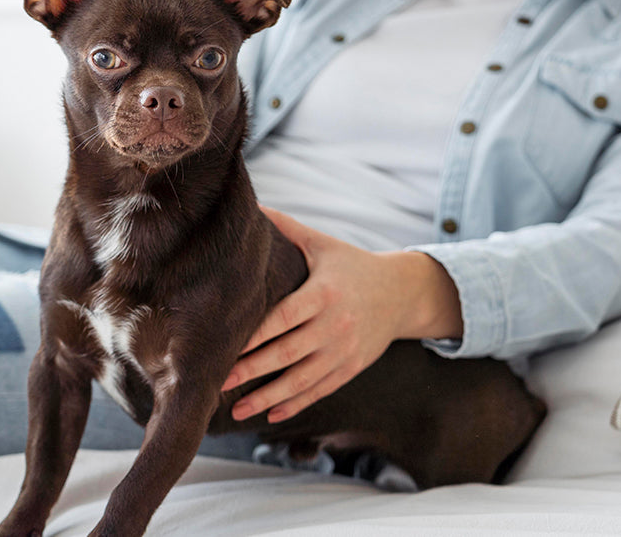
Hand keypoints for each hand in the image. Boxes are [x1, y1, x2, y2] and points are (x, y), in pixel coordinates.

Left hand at [221, 207, 462, 423]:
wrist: (403, 292)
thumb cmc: (351, 265)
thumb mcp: (322, 243)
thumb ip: (286, 228)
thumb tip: (250, 205)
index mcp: (324, 293)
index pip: (283, 317)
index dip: (254, 334)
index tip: (223, 345)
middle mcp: (335, 325)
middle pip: (287, 353)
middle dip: (251, 370)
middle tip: (218, 382)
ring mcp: (345, 350)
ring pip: (302, 380)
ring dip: (268, 397)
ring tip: (237, 411)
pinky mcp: (351, 367)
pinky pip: (320, 390)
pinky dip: (295, 404)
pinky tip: (271, 415)